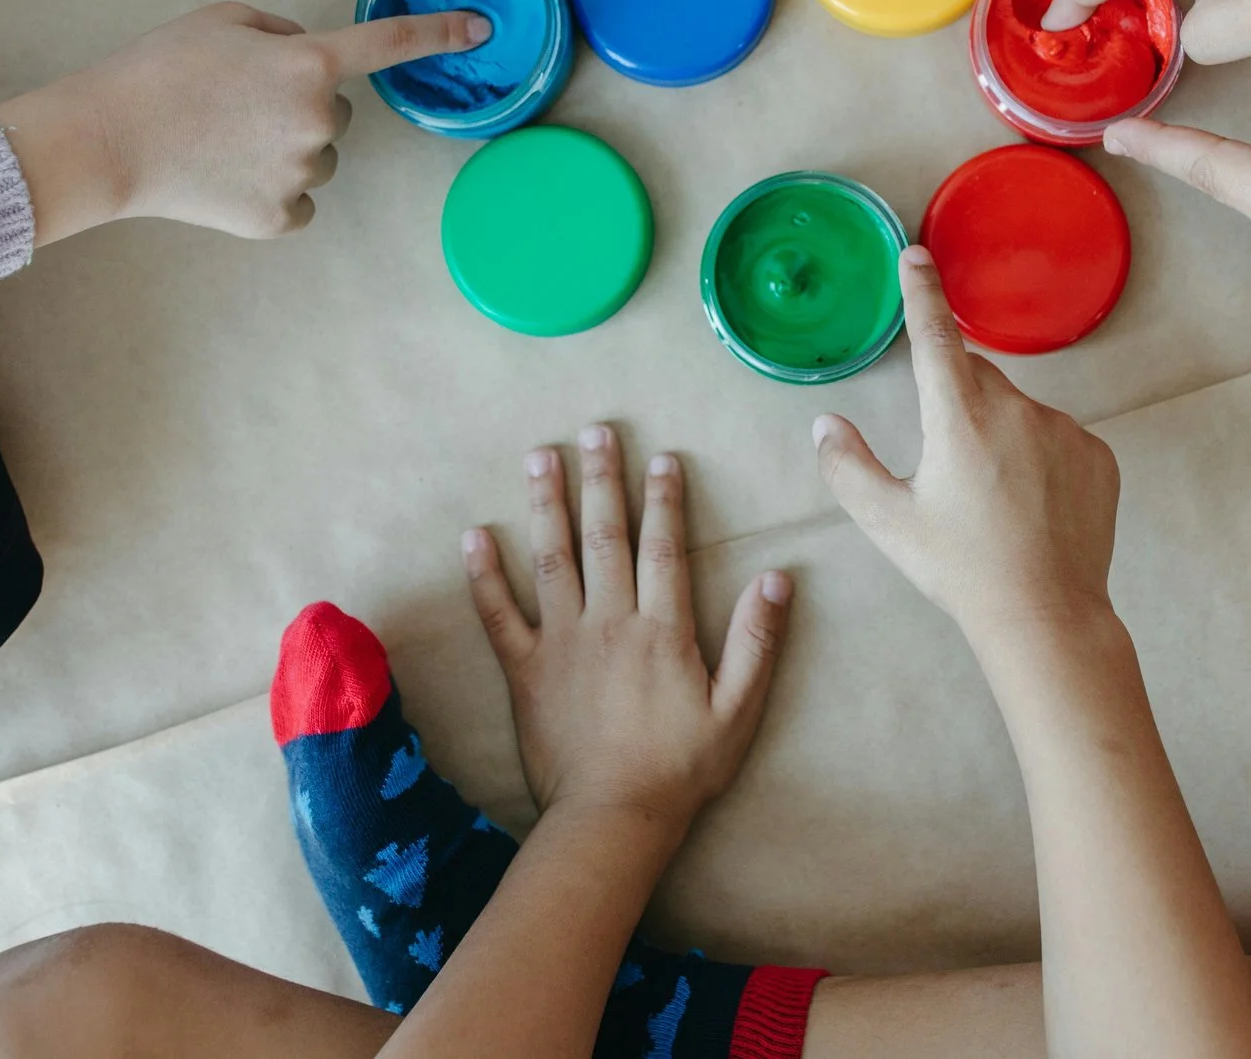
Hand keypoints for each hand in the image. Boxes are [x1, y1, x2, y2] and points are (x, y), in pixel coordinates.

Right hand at [0, 2, 488, 243]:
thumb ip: (283, 35)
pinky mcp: (280, 218)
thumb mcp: (225, 20)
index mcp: (308, 63)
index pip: (391, 44)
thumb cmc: (160, 70)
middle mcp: (318, 120)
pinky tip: (225, 177)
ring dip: (284, 150)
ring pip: (316, 158)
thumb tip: (305, 55)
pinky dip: (271, 192)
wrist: (108, 140)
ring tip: (222, 141)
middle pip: (334, 112)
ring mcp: (302, 174)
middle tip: (236, 104)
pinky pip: (299, 201)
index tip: (482, 31)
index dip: (441, 33)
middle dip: (297, 106)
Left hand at [464, 426, 791, 827]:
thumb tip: (777, 579)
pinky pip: (499, 615)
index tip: (661, 457)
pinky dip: (485, 575)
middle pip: (605, 536)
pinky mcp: (525, 671)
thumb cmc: (681, 769)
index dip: (663, 499)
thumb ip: (757, 642)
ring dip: (547, 505)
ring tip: (540, 457)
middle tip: (595, 431)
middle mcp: (609, 622)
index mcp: (662, 629)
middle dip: (602, 480)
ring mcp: (561, 643)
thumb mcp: (738, 710)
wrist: (612, 819)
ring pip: (552, 559)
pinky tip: (474, 536)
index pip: (663, 547)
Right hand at [812, 248, 1121, 642]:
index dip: (921, 292)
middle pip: (975, 381)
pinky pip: (1058, 440)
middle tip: (949, 471)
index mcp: (958, 418)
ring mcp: (1064, 431)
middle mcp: (1015, 410)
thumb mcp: (890, 523)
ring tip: (996, 505)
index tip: (916, 255)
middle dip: (957, 407)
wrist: (1047, 616)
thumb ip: (848, 467)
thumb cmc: (963, 571)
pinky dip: (1041, 461)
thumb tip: (824, 426)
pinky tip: (1032, 510)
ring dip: (1001, 437)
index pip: (934, 335)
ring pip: (1018, 413)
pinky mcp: (1097, 456)